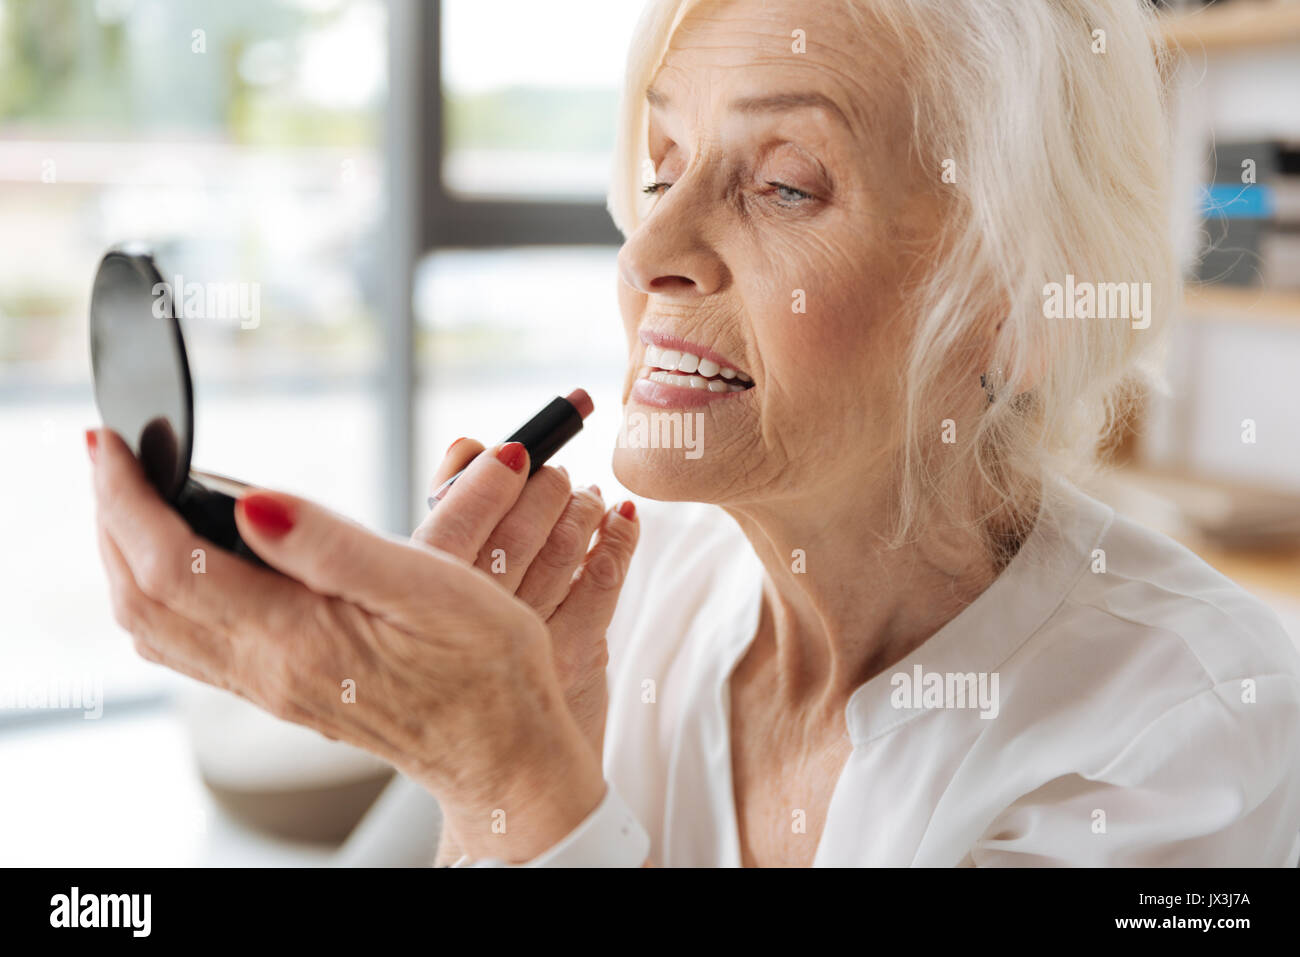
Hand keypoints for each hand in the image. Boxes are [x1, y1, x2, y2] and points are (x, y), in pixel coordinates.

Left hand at [87, 428, 603, 862]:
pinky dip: (157, 596)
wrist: (499, 745)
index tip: (113, 442)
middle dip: (111, 521)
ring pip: (155, 627)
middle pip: (143, 598)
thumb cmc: (483, 664)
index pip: (171, 564)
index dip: (128, 498)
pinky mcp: (282, 690)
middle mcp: (266, 669)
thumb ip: (331, 547)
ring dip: (125, 559)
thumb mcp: (427, 588)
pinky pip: (186, 647)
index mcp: (296, 637)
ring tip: (131, 499)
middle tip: (111, 455)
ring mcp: (269, 686)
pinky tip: (179, 567)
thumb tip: (250, 502)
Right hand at [411, 438, 638, 756]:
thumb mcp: (437, 593)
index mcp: (423, 595)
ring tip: (585, 494)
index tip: (517, 450)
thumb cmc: (462, 668)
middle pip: (521, 520)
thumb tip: (472, 443)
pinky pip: (604, 577)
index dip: (494, 468)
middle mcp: (474, 617)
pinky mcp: (576, 655)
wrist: (498, 775)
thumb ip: (449, 511)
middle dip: (547, 482)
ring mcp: (529, 638)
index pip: (459, 508)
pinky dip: (620, 538)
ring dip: (583, 506)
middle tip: (558, 472)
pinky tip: (623, 518)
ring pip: (567, 545)